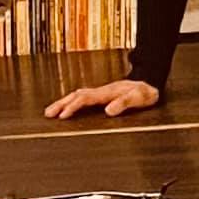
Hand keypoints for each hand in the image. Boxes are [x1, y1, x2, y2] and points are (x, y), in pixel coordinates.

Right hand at [43, 79, 159, 119]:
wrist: (150, 82)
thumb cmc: (145, 92)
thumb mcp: (138, 98)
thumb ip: (124, 103)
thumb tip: (108, 111)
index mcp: (107, 92)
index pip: (85, 99)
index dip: (73, 107)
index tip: (63, 116)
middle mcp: (101, 91)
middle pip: (76, 95)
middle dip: (61, 104)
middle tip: (48, 114)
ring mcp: (101, 92)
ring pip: (77, 95)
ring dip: (63, 102)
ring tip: (50, 112)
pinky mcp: (102, 95)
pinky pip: (82, 97)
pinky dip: (71, 101)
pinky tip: (67, 106)